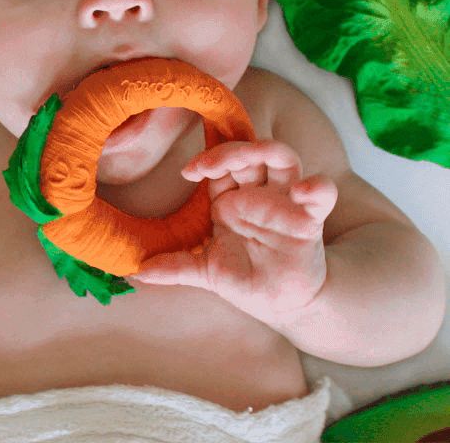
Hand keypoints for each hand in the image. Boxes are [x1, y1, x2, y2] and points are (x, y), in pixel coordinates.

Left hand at [128, 139, 337, 324]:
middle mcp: (258, 194)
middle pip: (249, 152)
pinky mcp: (310, 221)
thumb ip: (175, 267)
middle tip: (212, 163)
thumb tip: (134, 272)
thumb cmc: (246, 279)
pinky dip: (318, 186)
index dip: (207, 159)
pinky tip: (307, 189)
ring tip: (256, 155)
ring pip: (283, 158)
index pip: (220, 165)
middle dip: (232, 149)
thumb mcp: (206, 272)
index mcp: (231, 200)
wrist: (284, 306)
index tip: (188, 170)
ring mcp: (285, 203)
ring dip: (268, 150)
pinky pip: (322, 193)